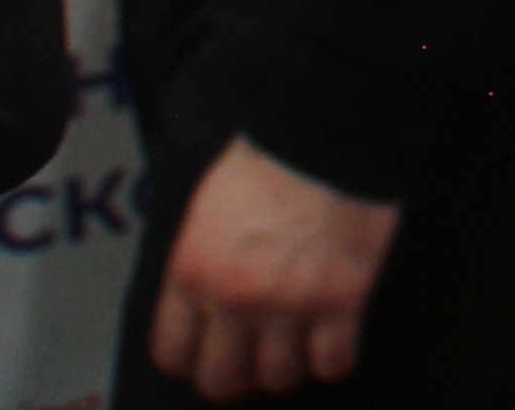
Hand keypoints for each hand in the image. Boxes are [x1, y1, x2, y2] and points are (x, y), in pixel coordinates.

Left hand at [151, 138, 401, 399]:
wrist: (329, 135)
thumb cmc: (268, 160)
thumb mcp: (205, 210)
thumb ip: (196, 265)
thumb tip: (200, 305)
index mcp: (192, 273)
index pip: (173, 354)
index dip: (193, 360)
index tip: (211, 354)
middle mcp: (233, 299)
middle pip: (222, 380)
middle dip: (238, 375)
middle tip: (256, 356)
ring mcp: (289, 305)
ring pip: (279, 378)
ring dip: (289, 365)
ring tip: (300, 342)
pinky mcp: (341, 302)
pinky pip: (333, 363)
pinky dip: (334, 359)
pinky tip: (335, 339)